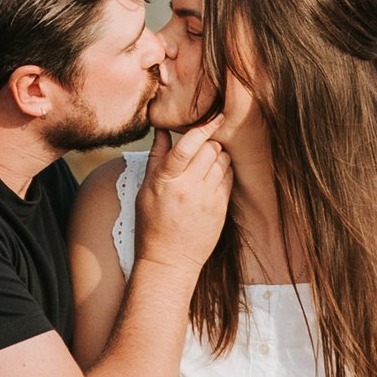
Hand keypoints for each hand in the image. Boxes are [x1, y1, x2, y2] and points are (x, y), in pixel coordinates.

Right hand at [134, 74, 247, 272]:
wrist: (169, 260)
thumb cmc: (152, 223)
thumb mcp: (147, 190)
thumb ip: (157, 157)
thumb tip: (162, 129)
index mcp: (166, 181)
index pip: (187, 146)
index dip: (203, 127)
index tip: (214, 115)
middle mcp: (188, 188)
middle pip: (209, 149)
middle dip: (209, 141)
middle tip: (202, 145)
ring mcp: (207, 199)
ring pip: (222, 161)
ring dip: (218, 155)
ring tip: (207, 161)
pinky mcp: (220, 209)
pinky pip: (229, 177)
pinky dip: (224, 170)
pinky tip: (214, 175)